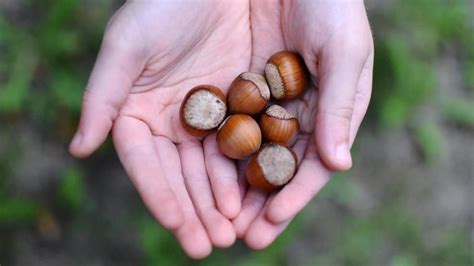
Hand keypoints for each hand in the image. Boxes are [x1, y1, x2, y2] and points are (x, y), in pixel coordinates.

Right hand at [69, 1, 251, 257]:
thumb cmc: (165, 5)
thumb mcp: (127, 45)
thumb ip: (102, 96)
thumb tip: (80, 149)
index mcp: (140, 112)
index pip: (146, 164)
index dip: (160, 195)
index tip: (177, 226)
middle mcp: (172, 120)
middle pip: (181, 174)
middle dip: (195, 210)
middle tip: (209, 244)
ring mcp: (207, 116)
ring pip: (212, 168)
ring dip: (221, 202)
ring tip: (233, 232)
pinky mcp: (239, 107)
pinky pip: (244, 146)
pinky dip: (247, 174)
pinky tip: (256, 199)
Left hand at [232, 0, 373, 248]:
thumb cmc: (329, 3)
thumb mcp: (343, 51)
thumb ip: (339, 106)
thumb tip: (340, 166)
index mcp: (326, 111)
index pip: (311, 163)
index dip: (294, 194)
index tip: (272, 222)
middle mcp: (293, 113)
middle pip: (276, 168)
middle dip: (261, 205)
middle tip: (243, 239)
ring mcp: (262, 102)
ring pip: (248, 155)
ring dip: (235, 190)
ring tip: (221, 224)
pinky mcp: (233, 87)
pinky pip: (223, 125)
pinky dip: (215, 155)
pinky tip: (202, 180)